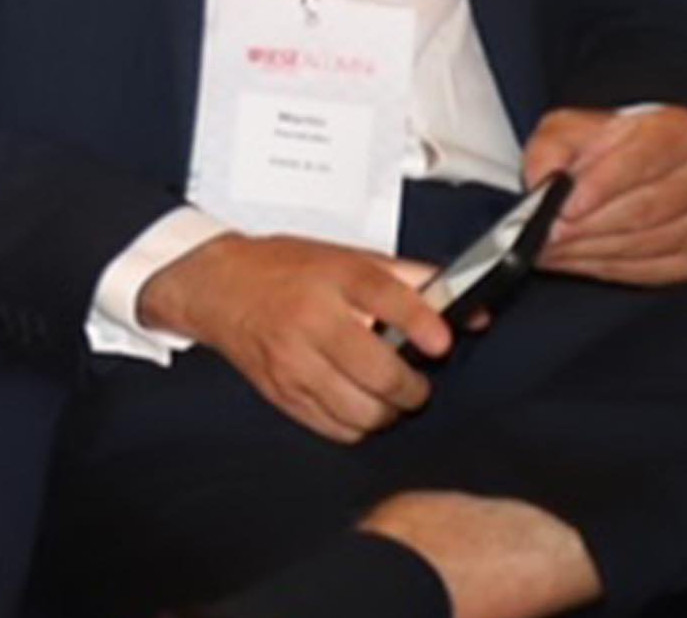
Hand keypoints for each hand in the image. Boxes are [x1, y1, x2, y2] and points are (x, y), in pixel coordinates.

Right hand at [137, 232, 450, 439]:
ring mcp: (293, 360)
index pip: (387, 299)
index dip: (423, 325)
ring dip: (388, 412)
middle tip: (417, 383)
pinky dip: (357, 425)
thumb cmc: (285, 271)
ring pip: (363, 411)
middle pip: (380, 372)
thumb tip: (470, 310)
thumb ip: (410, 280)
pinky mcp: (282, 391)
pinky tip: (358, 405)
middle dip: (413, 387)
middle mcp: (311, 318)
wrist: (216, 286)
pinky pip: (336, 428)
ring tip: (388, 398)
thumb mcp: (347, 257)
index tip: (441, 341)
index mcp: (332, 277)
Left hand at [527, 105, 686, 286]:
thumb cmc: (602, 146)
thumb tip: (543, 181)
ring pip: (645, 243)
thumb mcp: (567, 130)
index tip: (566, 204)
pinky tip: (570, 258)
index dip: (604, 184)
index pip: (645, 158)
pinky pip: (646, 270)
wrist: (625, 167)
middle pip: (646, 208)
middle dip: (588, 224)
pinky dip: (601, 266)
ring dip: (589, 249)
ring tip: (547, 246)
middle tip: (546, 231)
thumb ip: (551, 150)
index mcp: (683, 131)